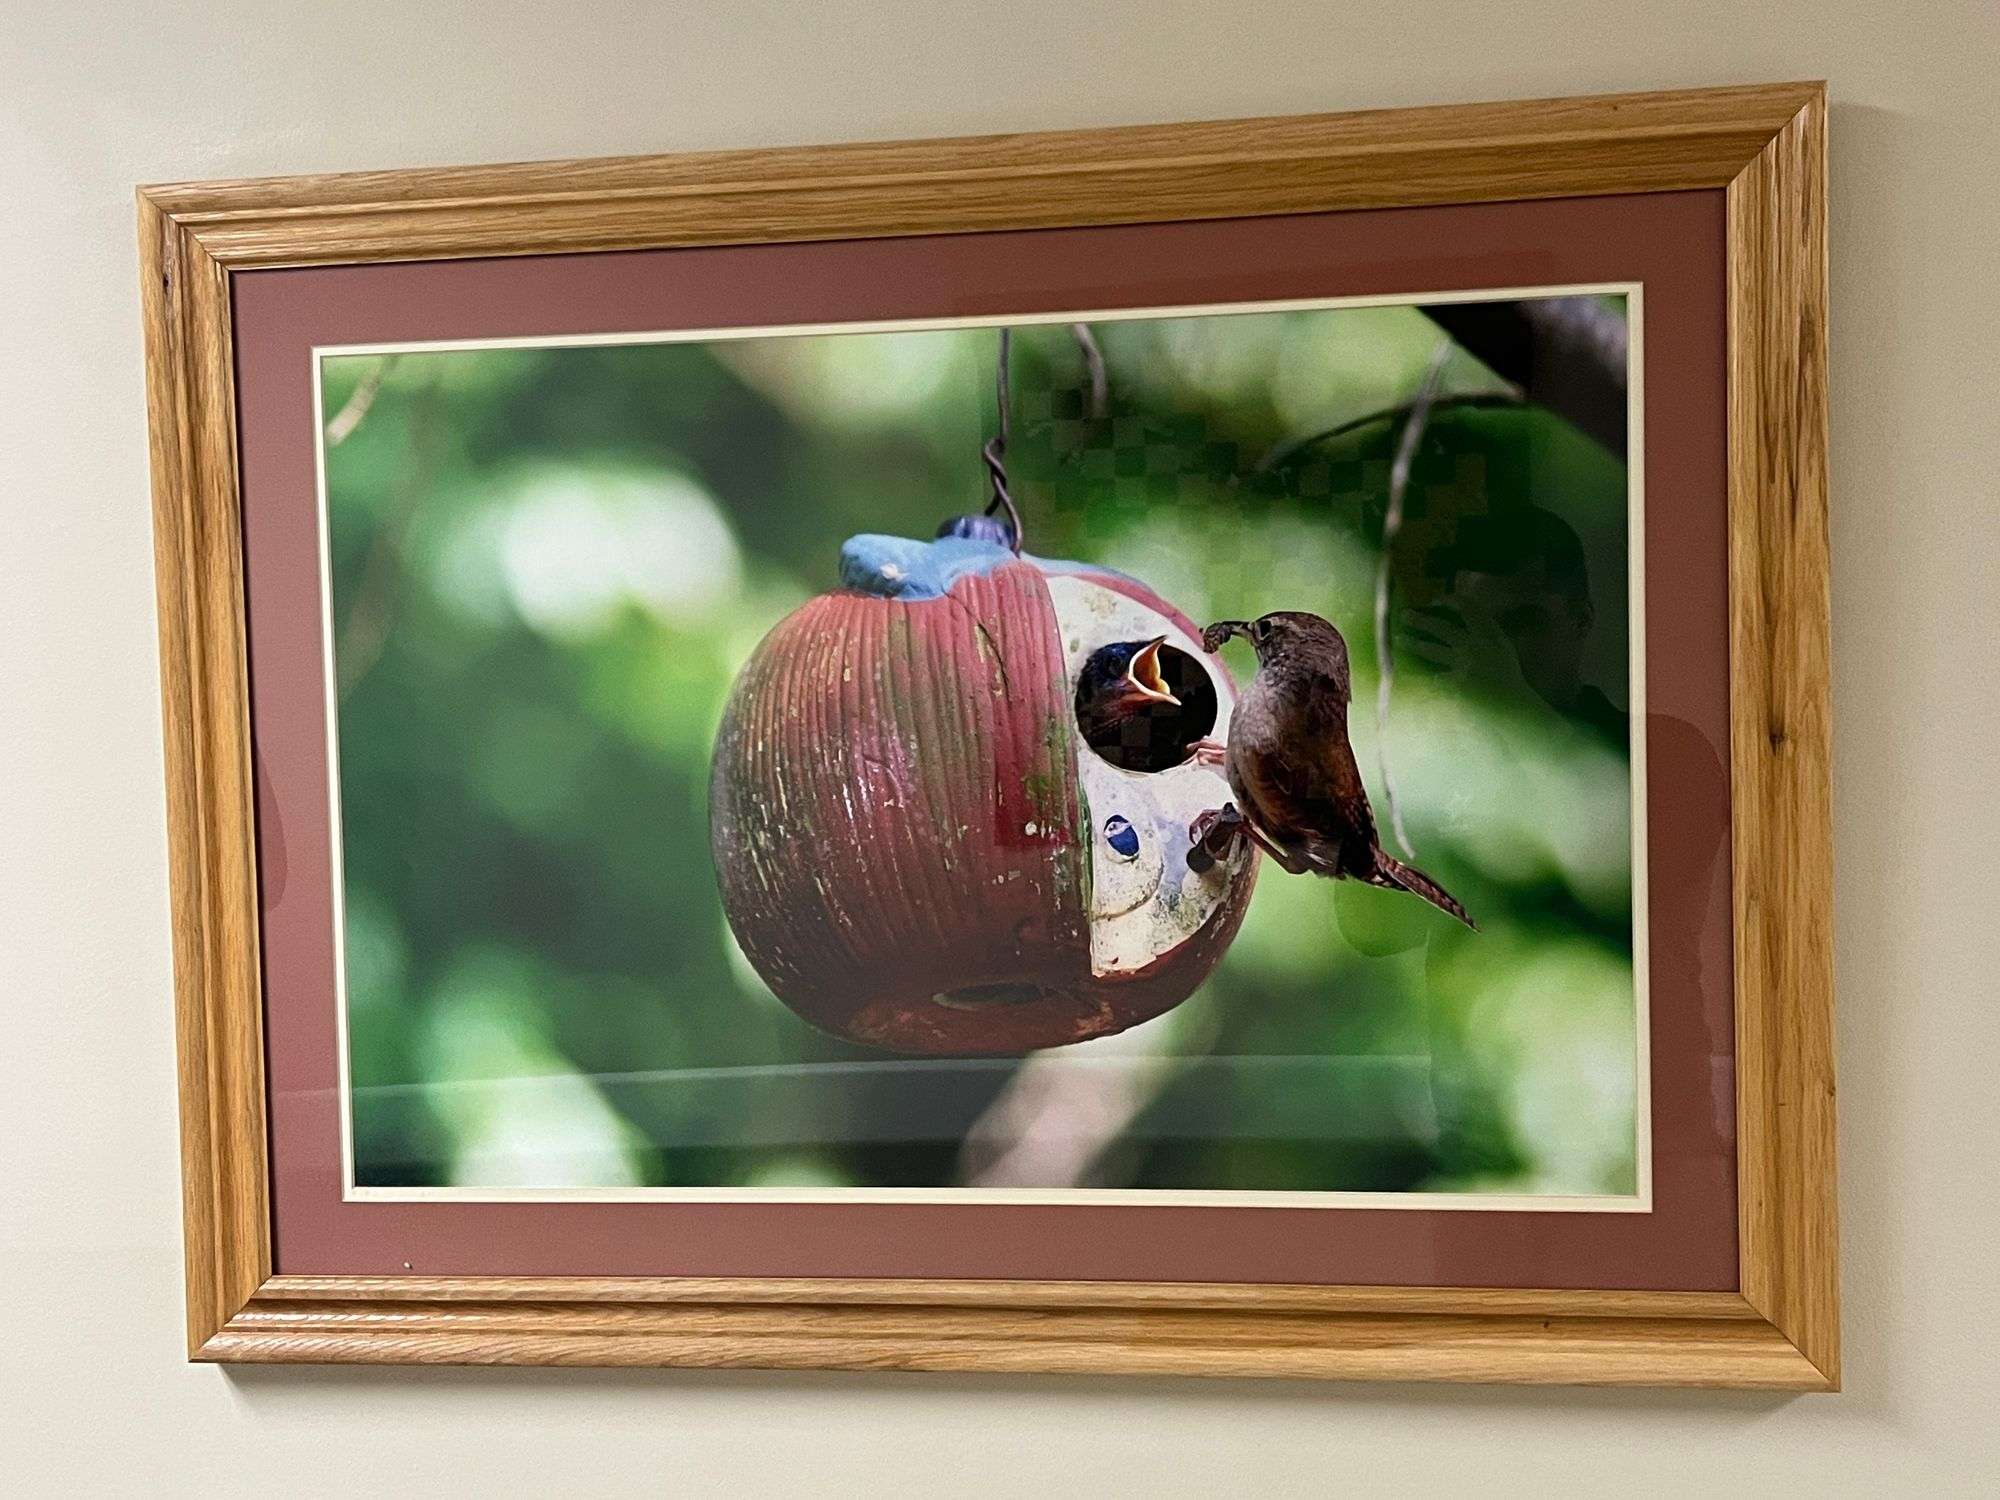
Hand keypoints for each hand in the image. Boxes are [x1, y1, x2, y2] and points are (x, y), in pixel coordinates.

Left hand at [1399, 599, 1534, 706]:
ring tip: (1399, 639)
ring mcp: (1465, 665)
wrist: (1513, 704)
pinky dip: (1428, 678)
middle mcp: (1476, 646)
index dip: (1451, 600)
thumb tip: (1462, 614)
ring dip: (1413, 644)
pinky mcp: (1457, 683)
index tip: (1436, 598)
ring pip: (1432, 650)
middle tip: (1404, 615)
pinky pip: (1435, 678)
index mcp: (1490, 635)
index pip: (1470, 608)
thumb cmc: (1506, 675)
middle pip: (1442, 628)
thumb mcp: (1502, 647)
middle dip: (1421, 620)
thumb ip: (1486, 631)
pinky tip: (1420, 678)